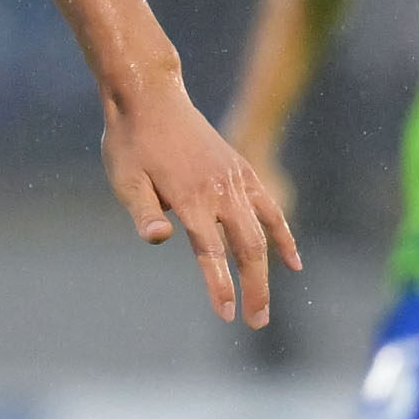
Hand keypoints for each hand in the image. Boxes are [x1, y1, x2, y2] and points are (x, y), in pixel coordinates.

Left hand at [99, 70, 299, 327]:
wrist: (150, 96)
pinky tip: (293, 262)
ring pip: (262, 233)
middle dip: (254, 288)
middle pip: (247, 248)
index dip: (220, 286)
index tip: (227, 316)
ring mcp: (236, 180)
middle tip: (257, 322)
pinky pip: (270, 209)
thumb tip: (160, 238)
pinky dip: (283, 236)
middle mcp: (220, 191)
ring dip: (268, 271)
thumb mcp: (125, 179)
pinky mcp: (241, 171)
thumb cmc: (131, 142)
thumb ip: (144, 212)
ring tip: (265, 305)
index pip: (211, 253)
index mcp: (190, 198)